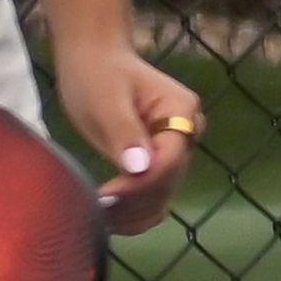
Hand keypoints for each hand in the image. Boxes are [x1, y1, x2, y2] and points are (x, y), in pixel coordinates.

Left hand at [63, 40, 207, 233]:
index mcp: (182, 111)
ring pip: (163, 195)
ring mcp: (176, 151)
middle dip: (133, 200)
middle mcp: (187, 133)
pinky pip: (155, 198)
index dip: (139, 184)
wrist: (94, 62)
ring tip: (96, 215)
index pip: (169, 160)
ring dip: (133, 212)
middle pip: (167, 181)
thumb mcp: (105, 98)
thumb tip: (140, 168)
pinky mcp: (160, 164)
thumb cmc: (97, 73)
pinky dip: (135, 213)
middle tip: (92, 208)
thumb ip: (124, 132)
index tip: (104, 197)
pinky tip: (110, 218)